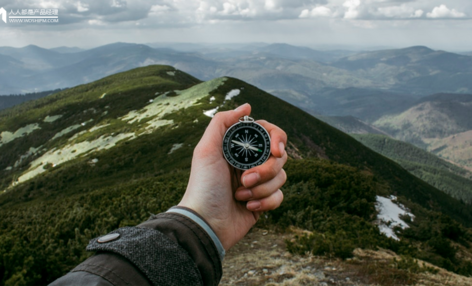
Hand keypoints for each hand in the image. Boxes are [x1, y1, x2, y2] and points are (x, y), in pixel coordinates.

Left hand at [178, 103, 287, 249]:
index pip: (269, 134)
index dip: (277, 139)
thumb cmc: (203, 186)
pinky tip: (248, 207)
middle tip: (245, 179)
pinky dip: (265, 202)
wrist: (205, 223)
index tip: (276, 150)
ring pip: (281, 177)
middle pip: (280, 156)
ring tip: (240, 196)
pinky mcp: (263, 202)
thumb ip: (223, 122)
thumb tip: (247, 106)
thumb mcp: (206, 150)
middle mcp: (250, 163)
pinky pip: (279, 196)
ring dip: (261, 188)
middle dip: (265, 170)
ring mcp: (258, 183)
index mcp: (239, 148)